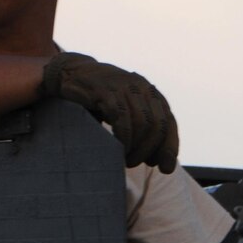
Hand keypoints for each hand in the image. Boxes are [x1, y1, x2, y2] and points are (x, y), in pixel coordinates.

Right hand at [39, 53, 179, 172]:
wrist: (72, 73)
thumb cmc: (101, 98)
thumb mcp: (126, 109)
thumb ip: (143, 127)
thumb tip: (161, 161)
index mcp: (150, 92)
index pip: (168, 122)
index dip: (169, 147)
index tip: (165, 168)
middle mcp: (141, 87)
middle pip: (157, 125)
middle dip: (149, 150)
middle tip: (135, 163)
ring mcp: (124, 87)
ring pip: (142, 123)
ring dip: (136, 148)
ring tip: (126, 159)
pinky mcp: (105, 91)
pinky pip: (122, 118)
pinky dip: (124, 138)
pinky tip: (119, 148)